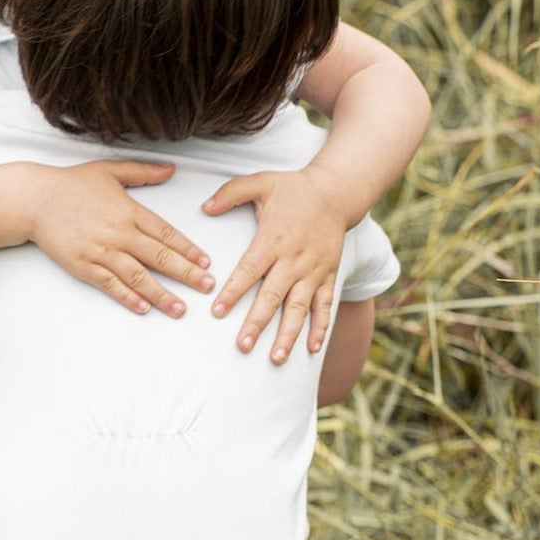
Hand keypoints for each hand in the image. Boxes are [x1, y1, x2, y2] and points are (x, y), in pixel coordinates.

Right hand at [30, 160, 212, 316]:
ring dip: (162, 294)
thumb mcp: (110, 170)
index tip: (206, 262)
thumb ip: (142, 172)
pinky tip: (144, 308)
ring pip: (138, 276)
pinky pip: (110, 285)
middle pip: (159, 257)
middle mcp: (119, 233)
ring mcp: (101, 252)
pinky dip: (128, 297)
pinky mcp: (84, 266)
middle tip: (207, 287)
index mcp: (129, 211)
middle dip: (187, 274)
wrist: (35, 200)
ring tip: (180, 308)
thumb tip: (171, 169)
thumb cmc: (71, 184)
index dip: (188, 249)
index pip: (166, 233)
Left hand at [203, 166, 349, 360]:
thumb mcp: (261, 182)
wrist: (336, 192)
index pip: (249, 270)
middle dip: (257, 323)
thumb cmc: (293, 189)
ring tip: (275, 357)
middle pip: (272, 296)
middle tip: (242, 346)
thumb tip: (204, 208)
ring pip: (299, 308)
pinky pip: (325, 306)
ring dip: (288, 334)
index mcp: (272, 240)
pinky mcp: (328, 276)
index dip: (233, 292)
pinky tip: (312, 348)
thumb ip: (230, 193)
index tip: (218, 312)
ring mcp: (313, 271)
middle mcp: (293, 260)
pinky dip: (321, 328)